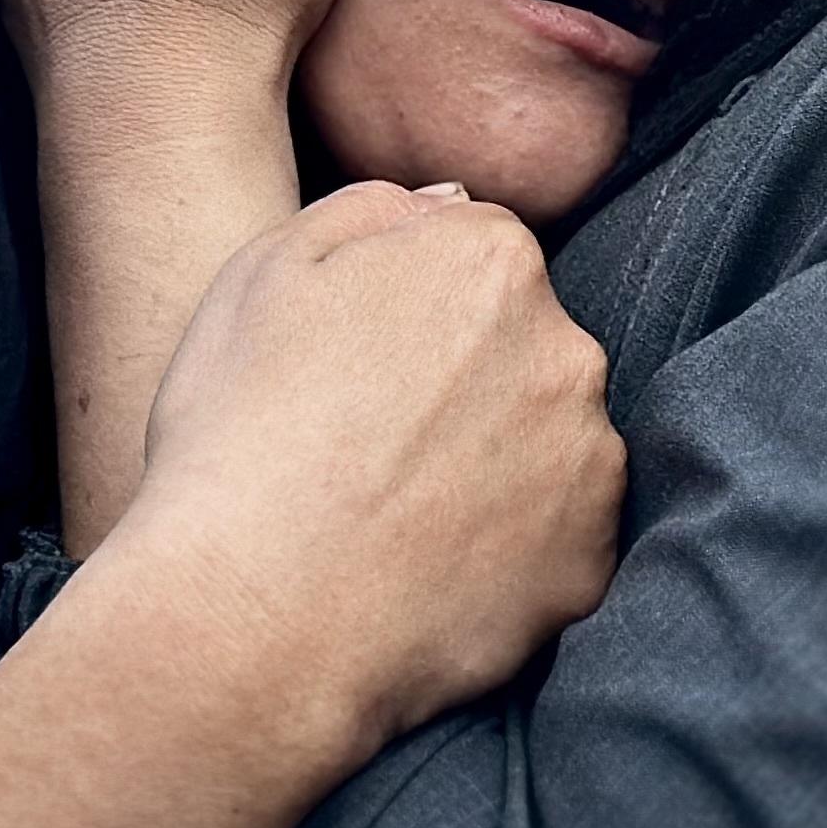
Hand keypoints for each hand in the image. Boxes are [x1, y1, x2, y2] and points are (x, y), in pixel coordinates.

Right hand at [120, 182, 622, 742]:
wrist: (250, 620)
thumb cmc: (238, 435)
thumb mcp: (263, 270)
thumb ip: (370, 210)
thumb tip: (442, 207)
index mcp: (490, 261)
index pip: (474, 254)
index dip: (409, 307)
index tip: (357, 365)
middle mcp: (566, 350)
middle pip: (521, 345)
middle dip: (465, 379)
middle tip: (369, 443)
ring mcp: (588, 464)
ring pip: (545, 441)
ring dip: (493, 462)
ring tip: (393, 515)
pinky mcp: (588, 566)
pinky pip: (555, 540)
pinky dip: (507, 551)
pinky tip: (426, 570)